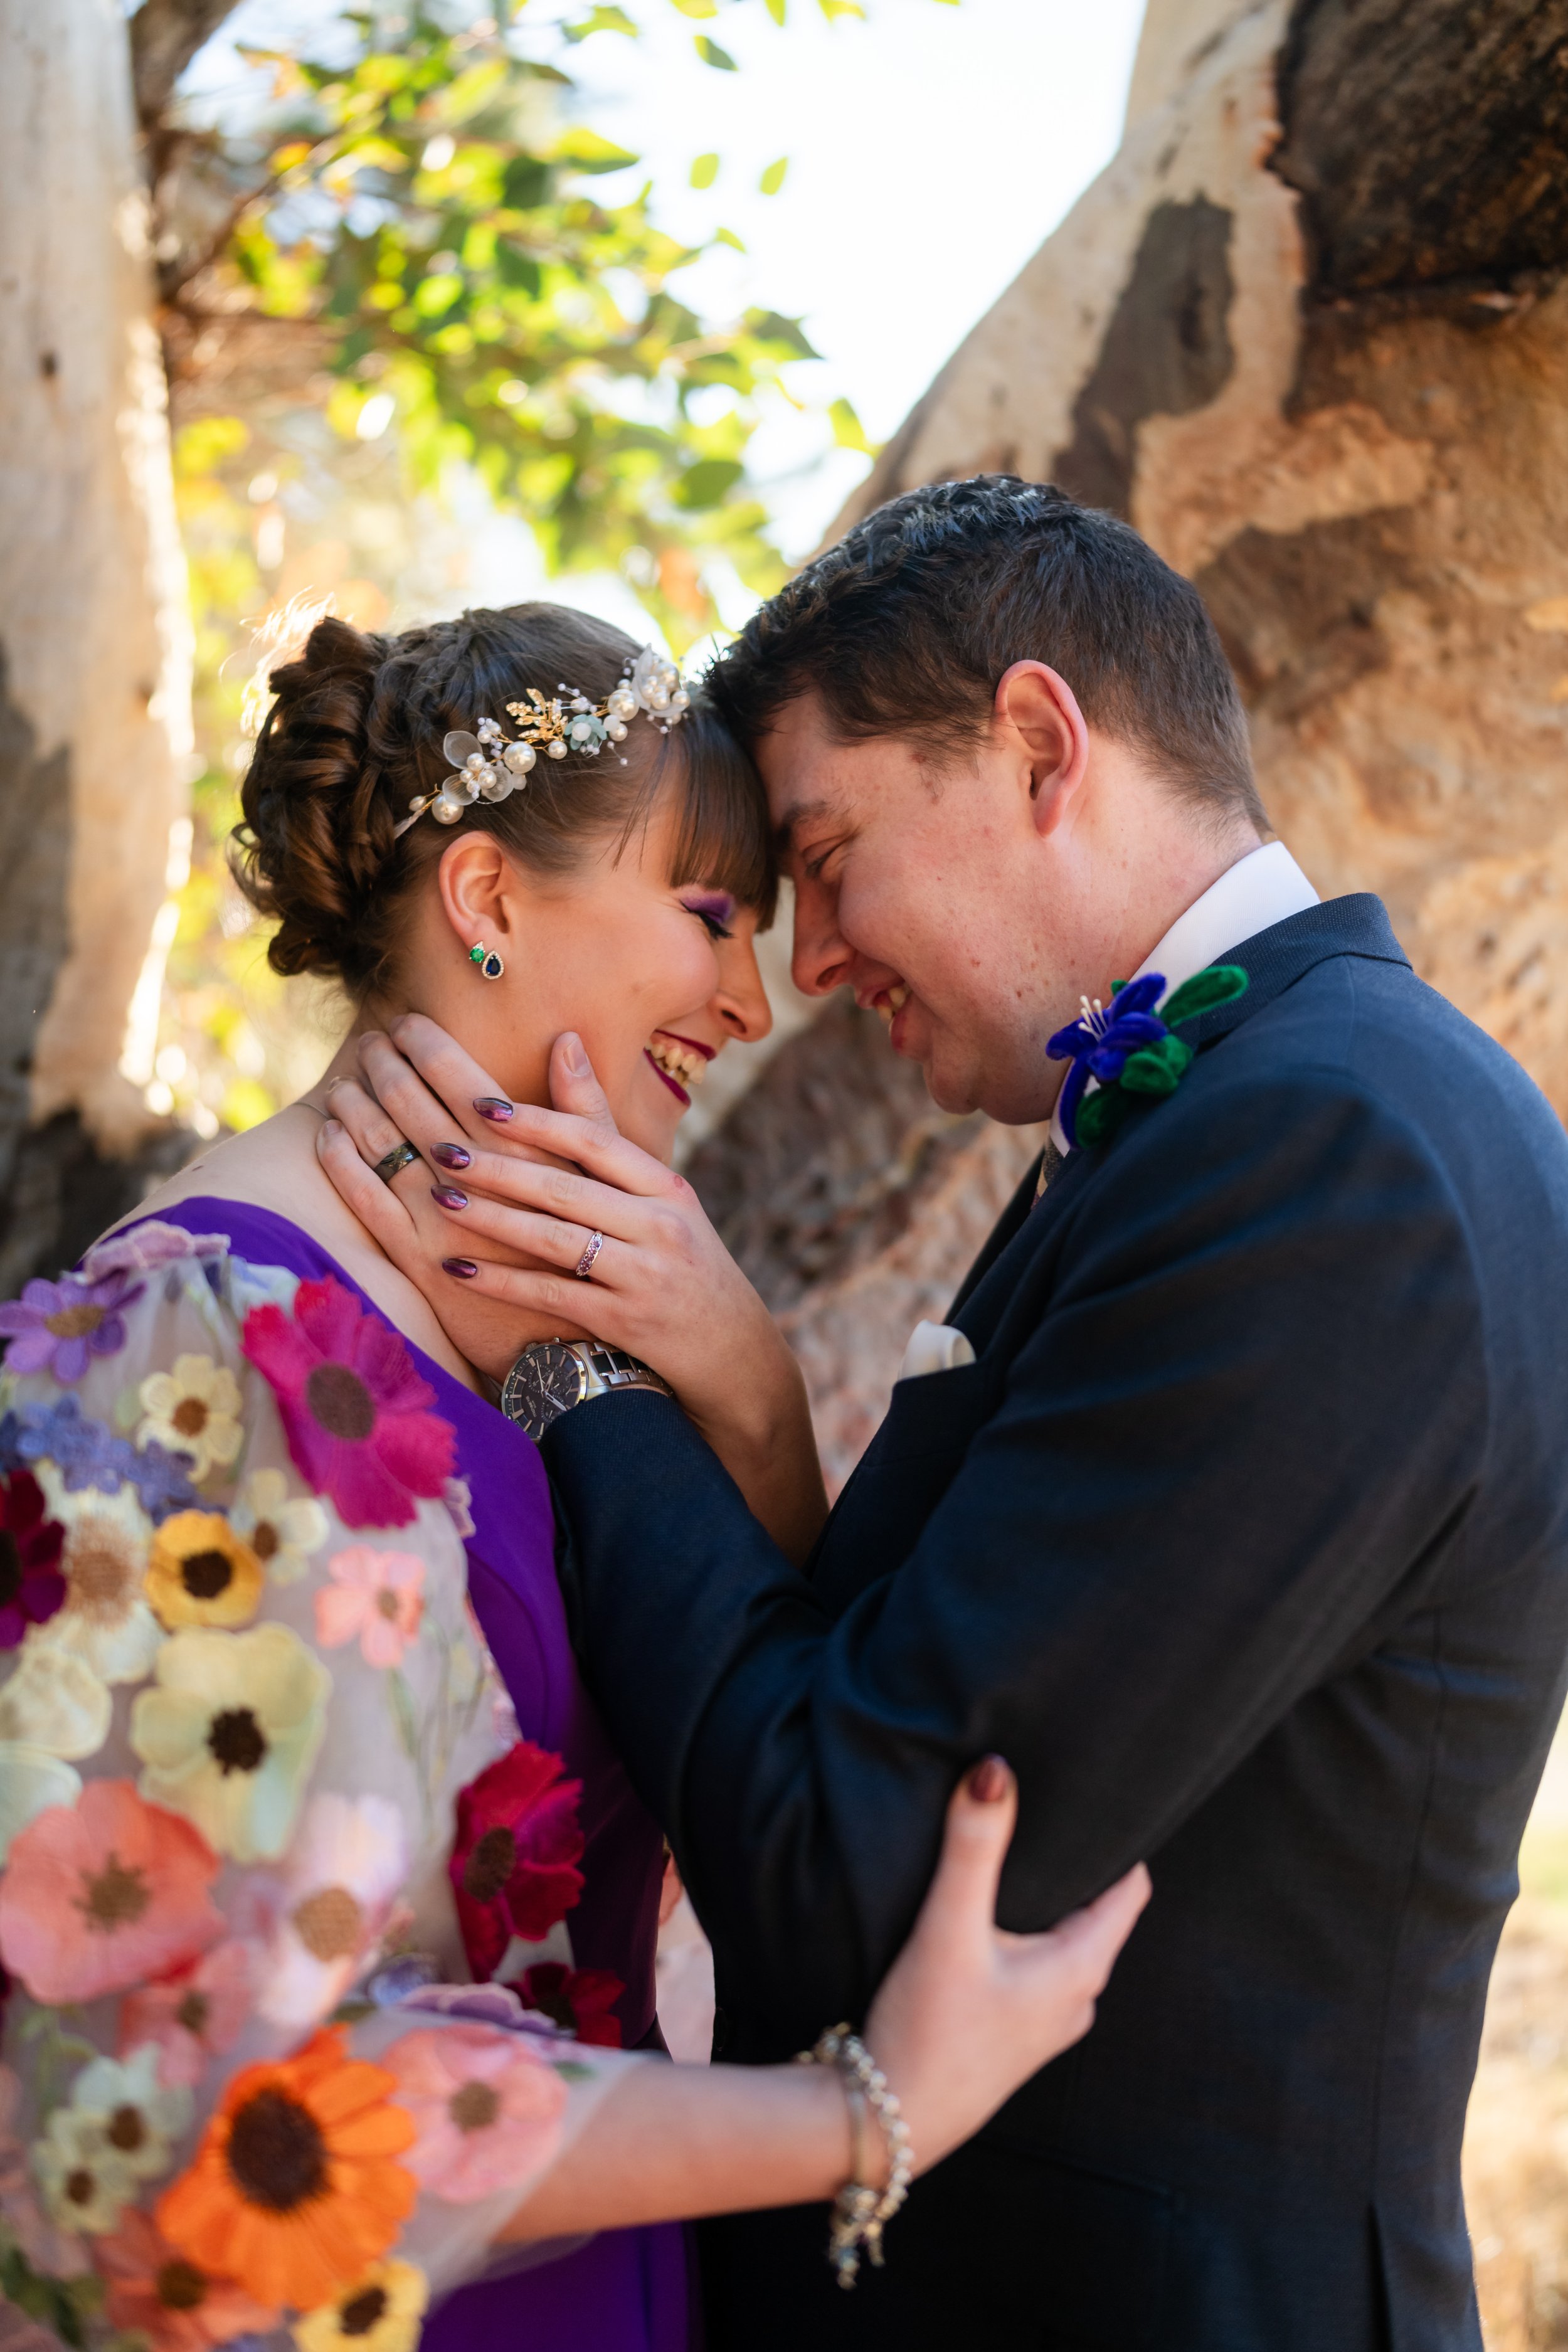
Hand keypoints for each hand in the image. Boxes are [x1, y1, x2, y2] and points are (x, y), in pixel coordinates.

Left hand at [316, 1016, 828, 1559]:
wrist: (735, 1357)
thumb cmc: (683, 1268)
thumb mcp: (660, 1201)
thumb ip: (604, 1134)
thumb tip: (564, 1042)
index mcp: (667, 1187)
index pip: (596, 1141)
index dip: (537, 1121)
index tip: (481, 1103)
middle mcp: (660, 1224)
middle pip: (567, 1186)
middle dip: (498, 1167)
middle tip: (440, 1147)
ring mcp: (645, 1275)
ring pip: (556, 1239)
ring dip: (492, 1219)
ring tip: (439, 1200)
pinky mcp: (626, 1323)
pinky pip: (552, 1296)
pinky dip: (502, 1282)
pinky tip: (458, 1270)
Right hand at [865, 1761, 1148, 2176]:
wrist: (885, 2125)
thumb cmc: (927, 2031)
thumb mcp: (948, 1928)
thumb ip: (971, 1847)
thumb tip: (994, 1770)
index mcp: (1081, 1970)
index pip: (1130, 1889)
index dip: (1121, 1839)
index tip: (1104, 1794)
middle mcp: (1076, 1999)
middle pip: (1094, 1912)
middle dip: (1076, 1865)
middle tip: (1052, 1807)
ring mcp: (1045, 2023)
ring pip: (1060, 1941)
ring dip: (1043, 1903)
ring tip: (1017, 1855)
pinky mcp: (1010, 2035)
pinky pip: (1033, 1967)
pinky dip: (1020, 1936)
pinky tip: (983, 1922)